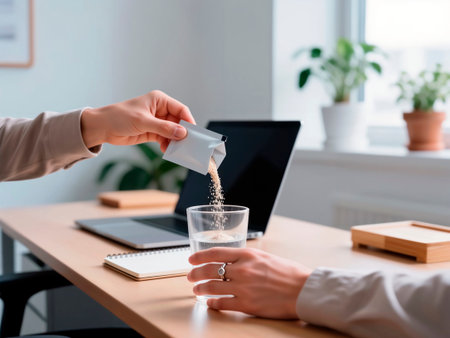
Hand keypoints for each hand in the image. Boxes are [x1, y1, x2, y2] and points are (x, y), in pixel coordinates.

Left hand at [80, 90, 194, 151]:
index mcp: (159, 100)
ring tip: (177, 149)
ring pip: (173, 132)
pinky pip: (165, 139)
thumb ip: (164, 128)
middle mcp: (160, 110)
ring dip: (175, 141)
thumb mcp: (143, 122)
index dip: (188, 121)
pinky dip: (168, 144)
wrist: (103, 127)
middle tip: (188, 144)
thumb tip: (182, 133)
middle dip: (182, 133)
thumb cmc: (120, 117)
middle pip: (178, 122)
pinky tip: (167, 150)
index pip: (180, 110)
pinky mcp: (152, 132)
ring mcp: (156, 122)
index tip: (194, 133)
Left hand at [187, 248, 311, 318]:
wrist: (303, 290)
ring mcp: (243, 288)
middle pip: (210, 270)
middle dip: (196, 273)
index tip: (191, 259)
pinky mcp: (246, 305)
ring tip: (197, 290)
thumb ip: (247, 259)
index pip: (215, 252)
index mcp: (247, 254)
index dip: (199, 256)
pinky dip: (212, 303)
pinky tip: (210, 303)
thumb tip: (231, 263)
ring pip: (212, 287)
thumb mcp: (265, 257)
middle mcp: (242, 270)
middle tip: (190, 276)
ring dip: (200, 288)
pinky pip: (222, 304)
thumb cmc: (289, 273)